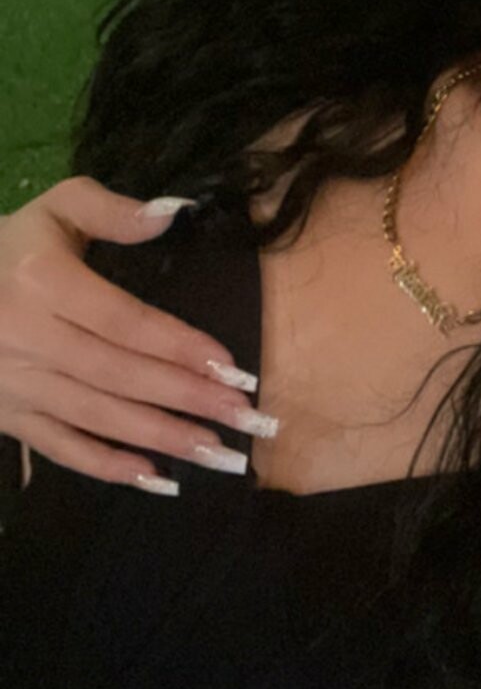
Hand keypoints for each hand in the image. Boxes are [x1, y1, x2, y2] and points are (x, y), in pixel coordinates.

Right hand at [0, 177, 262, 492]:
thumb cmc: (11, 246)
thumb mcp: (56, 208)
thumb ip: (111, 209)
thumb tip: (173, 213)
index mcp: (43, 282)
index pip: (124, 321)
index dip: (180, 346)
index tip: (233, 367)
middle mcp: (25, 337)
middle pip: (119, 374)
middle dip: (188, 399)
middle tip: (247, 419)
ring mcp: (12, 383)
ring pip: (96, 417)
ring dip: (162, 439)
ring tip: (220, 454)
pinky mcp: (4, 416)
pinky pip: (60, 448)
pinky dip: (108, 468)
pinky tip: (158, 480)